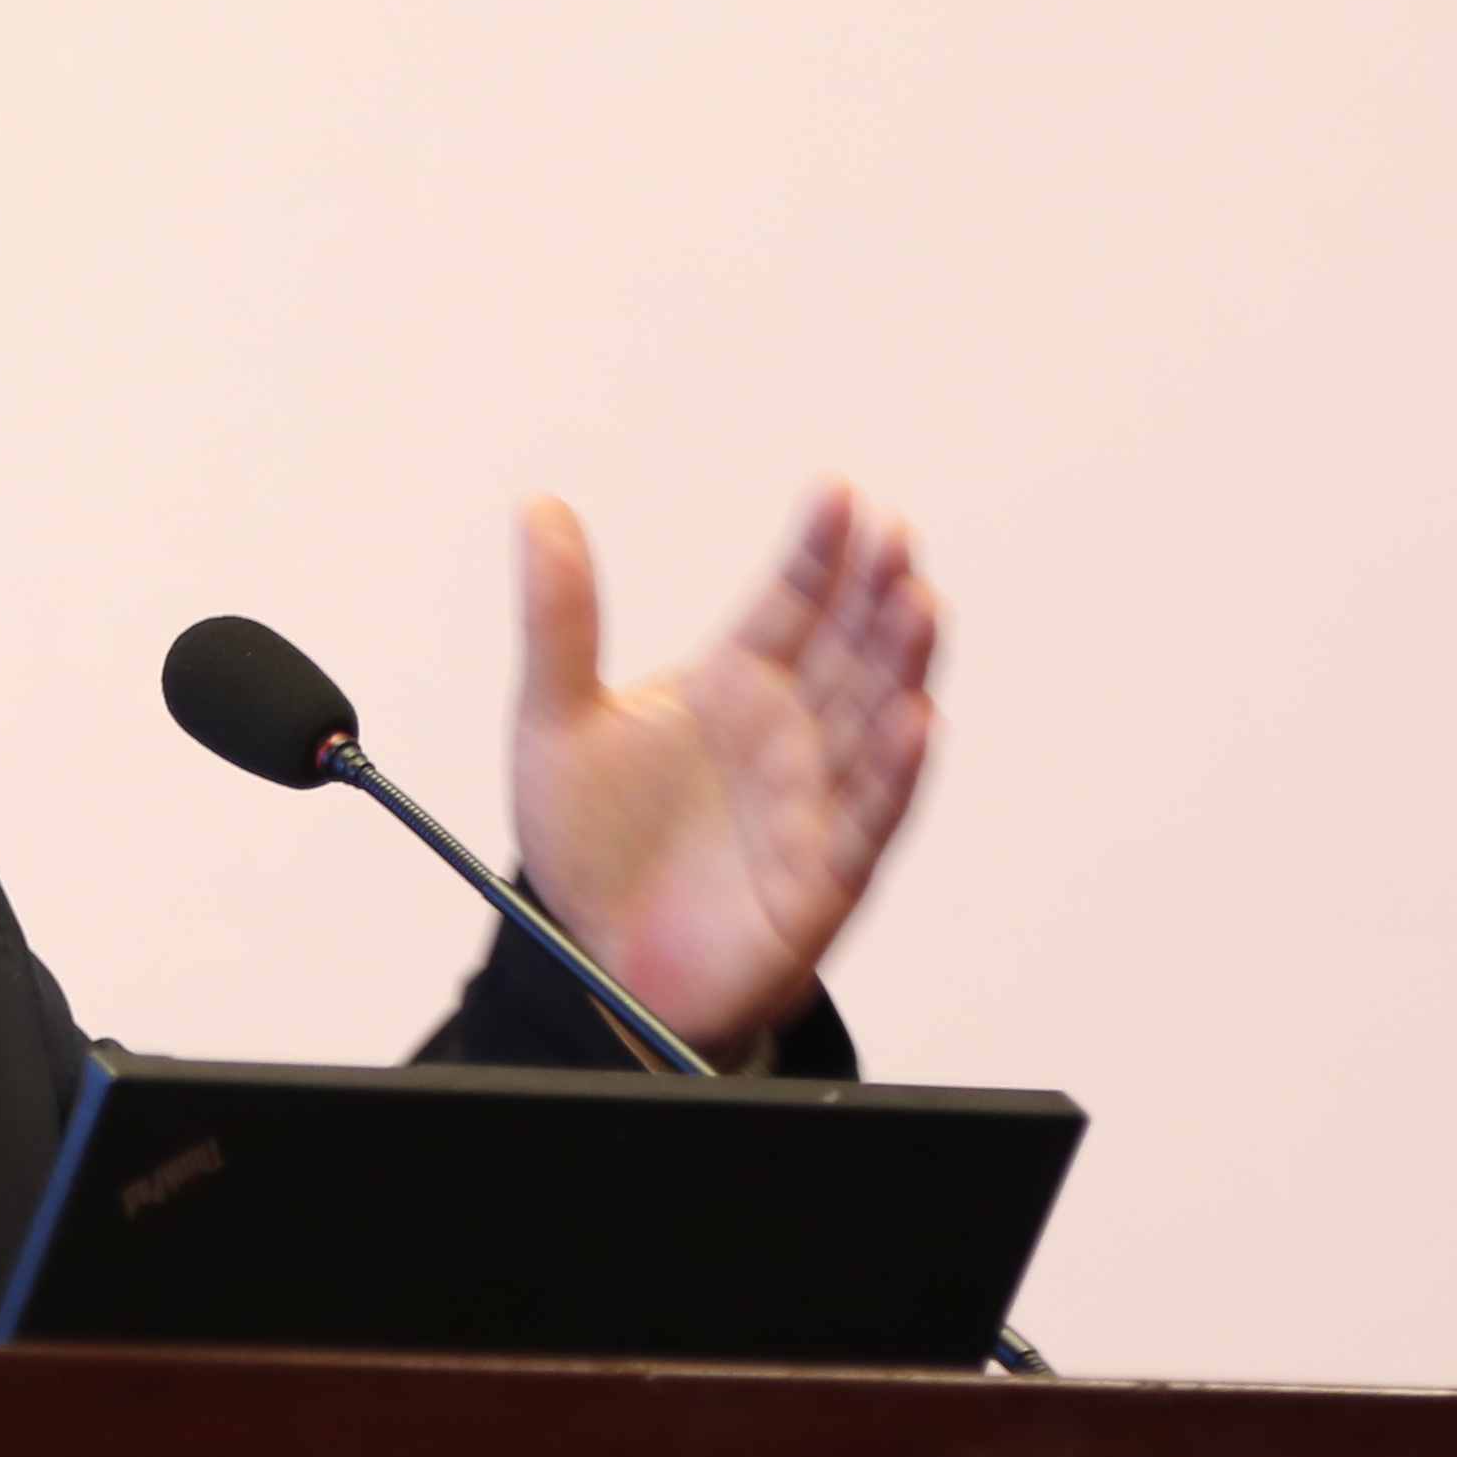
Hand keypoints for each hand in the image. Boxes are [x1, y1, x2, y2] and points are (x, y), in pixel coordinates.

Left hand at [504, 483, 939, 1056]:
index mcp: (734, 681)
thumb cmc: (592, 845)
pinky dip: (894, 773)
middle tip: (894, 534)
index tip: (837, 492)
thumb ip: (558, 618)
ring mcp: (813, 800)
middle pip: (849, 647)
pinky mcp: (824, 876)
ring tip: (918, 603)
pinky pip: (868, 820)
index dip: (816, 550)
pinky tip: (916, 722)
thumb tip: (538, 504)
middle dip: (875, 591)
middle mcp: (788, 731)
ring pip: (872, 720)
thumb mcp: (553, 721)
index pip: (790, 601)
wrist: (598, 965)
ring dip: (900, 665)